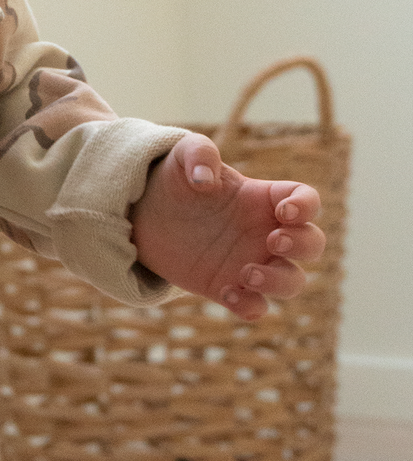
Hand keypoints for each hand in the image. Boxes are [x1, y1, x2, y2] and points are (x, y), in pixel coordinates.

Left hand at [130, 133, 324, 320]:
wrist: (147, 215)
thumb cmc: (175, 179)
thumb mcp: (183, 155)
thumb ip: (199, 153)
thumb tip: (205, 179)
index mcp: (263, 198)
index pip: (307, 200)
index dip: (306, 206)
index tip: (282, 211)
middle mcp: (265, 232)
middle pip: (312, 243)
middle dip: (303, 245)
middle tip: (272, 242)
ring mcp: (250, 262)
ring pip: (292, 281)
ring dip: (280, 281)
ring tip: (247, 274)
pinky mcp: (228, 287)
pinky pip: (256, 307)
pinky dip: (251, 306)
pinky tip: (226, 293)